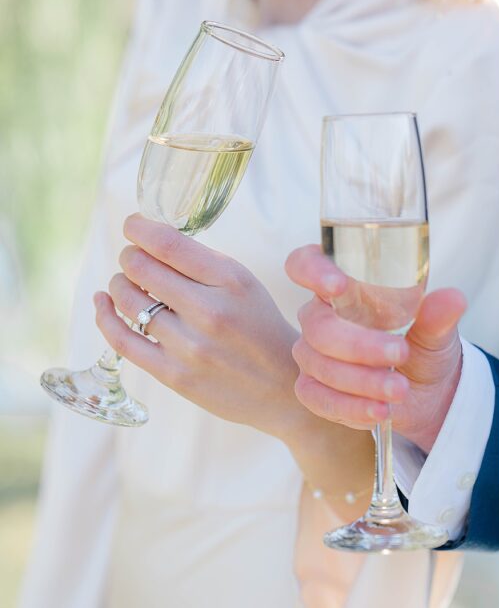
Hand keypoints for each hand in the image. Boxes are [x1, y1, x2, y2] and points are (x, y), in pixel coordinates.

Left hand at [93, 215, 307, 440]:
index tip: (132, 224)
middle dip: (130, 256)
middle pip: (142, 268)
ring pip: (128, 300)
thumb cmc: (261, 328)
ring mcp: (190, 346)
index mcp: (232, 281)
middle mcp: (210, 311)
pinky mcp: (174, 375)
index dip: (140, 229)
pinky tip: (102, 301)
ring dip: (119, 283)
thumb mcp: (246, 285)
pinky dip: (104, 315)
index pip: (169, 245)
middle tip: (132, 257)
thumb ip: (204, 265)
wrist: (282, 386)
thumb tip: (153, 242)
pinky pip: (122, 339)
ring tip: (126, 282)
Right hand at [285, 245, 464, 452]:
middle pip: (319, 326)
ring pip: (320, 365)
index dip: (313, 270)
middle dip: (360, 345)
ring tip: (400, 390)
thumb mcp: (437, 328)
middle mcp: (321, 315)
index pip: (306, 263)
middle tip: (401, 354)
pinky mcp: (313, 388)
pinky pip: (318, 398)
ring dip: (362, 381)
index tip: (338, 285)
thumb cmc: (423, 342)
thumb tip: (452, 299)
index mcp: (345, 285)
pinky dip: (351, 407)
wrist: (428, 388)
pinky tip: (380, 410)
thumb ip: (439, 313)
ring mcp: (313, 353)